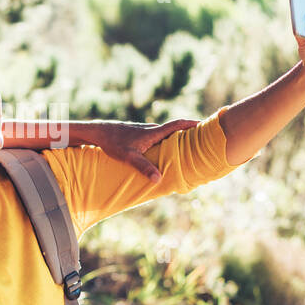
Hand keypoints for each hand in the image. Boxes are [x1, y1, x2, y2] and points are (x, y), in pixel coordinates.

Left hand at [79, 118, 198, 182]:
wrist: (98, 132)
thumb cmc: (113, 143)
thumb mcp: (128, 157)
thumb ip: (143, 168)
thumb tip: (158, 180)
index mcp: (153, 132)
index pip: (177, 125)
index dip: (192, 124)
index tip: (206, 125)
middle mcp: (152, 129)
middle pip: (175, 128)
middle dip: (190, 132)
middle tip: (205, 138)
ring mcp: (146, 131)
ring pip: (167, 133)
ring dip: (179, 136)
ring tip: (191, 145)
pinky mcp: (139, 134)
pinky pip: (158, 136)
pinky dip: (167, 140)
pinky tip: (167, 149)